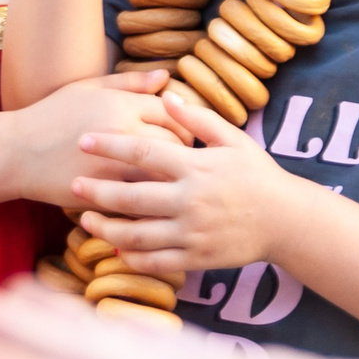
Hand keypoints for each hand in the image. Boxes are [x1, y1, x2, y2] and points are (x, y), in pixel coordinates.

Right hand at [11, 72, 185, 207]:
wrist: (16, 152)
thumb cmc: (51, 115)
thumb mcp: (88, 88)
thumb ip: (130, 82)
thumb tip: (165, 77)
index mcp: (122, 104)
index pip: (173, 112)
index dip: (181, 123)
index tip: (179, 134)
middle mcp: (123, 132)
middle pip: (177, 143)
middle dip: (184, 152)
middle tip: (181, 160)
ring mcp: (116, 165)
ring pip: (165, 174)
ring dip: (171, 178)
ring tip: (170, 181)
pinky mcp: (106, 194)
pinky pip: (143, 199)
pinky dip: (152, 200)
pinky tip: (151, 200)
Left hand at [70, 92, 303, 275]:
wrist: (287, 221)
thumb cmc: (258, 175)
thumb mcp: (234, 139)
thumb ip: (198, 119)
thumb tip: (166, 97)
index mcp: (195, 166)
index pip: (143, 151)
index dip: (110, 144)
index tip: (83, 139)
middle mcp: (190, 200)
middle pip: (131, 196)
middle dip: (97, 191)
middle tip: (72, 185)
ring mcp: (192, 232)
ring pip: (137, 235)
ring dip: (106, 229)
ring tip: (85, 221)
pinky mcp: (197, 257)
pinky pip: (156, 261)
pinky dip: (131, 258)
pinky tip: (115, 249)